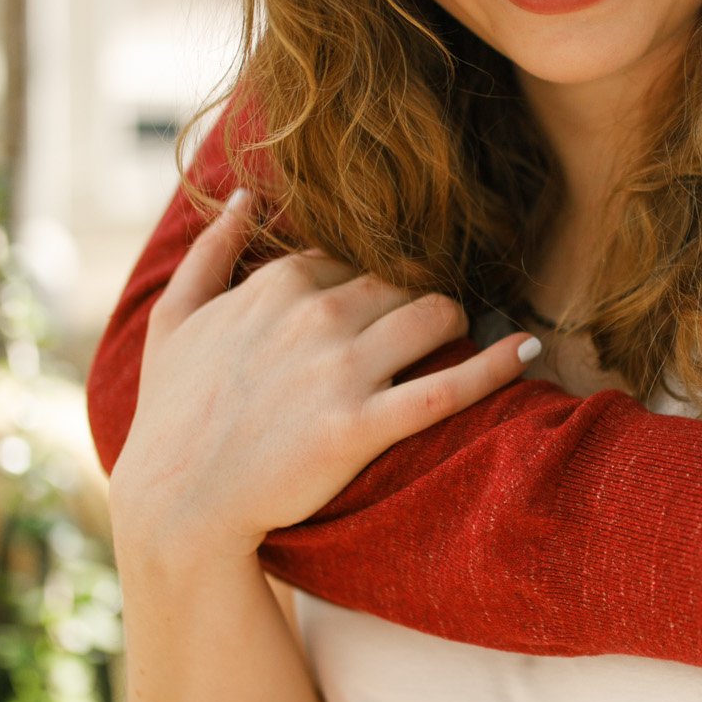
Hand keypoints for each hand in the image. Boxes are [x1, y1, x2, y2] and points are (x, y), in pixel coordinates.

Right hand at [107, 193, 537, 560]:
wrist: (177, 504)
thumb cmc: (173, 417)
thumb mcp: (173, 321)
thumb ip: (209, 251)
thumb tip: (242, 196)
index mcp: (279, 282)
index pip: (358, 256)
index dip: (379, 279)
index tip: (392, 297)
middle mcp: (315, 313)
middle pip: (407, 279)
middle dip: (425, 295)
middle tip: (436, 321)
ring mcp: (340, 369)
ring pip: (436, 314)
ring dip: (457, 322)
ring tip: (463, 339)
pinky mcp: (361, 426)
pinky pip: (449, 387)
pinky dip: (497, 365)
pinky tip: (528, 351)